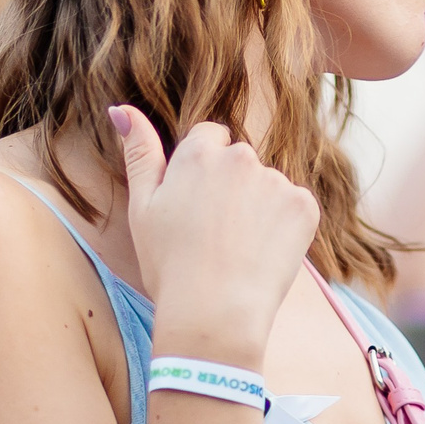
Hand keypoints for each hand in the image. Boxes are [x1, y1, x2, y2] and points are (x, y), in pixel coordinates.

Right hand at [112, 108, 318, 362]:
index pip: (210, 138)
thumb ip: (139, 152)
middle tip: (215, 235)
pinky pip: (295, 207)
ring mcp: (276, 181)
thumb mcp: (142, 208)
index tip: (197, 208)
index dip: (202, 172)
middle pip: (240, 160)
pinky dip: (284, 227)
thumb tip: (120, 108)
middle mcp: (241, 157)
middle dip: (232, 187)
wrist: (213, 315)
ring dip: (259, 207)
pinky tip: (263, 255)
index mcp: (199, 152)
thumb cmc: (169, 266)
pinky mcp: (304, 206)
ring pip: (268, 186)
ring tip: (238, 250)